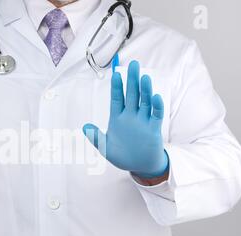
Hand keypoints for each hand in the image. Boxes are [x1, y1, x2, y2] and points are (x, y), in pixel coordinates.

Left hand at [83, 60, 168, 178]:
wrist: (139, 166)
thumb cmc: (122, 156)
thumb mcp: (105, 148)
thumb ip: (96, 137)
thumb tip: (85, 127)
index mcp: (118, 117)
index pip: (117, 97)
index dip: (116, 86)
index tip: (115, 73)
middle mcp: (131, 116)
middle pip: (132, 94)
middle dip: (132, 80)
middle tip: (134, 64)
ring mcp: (143, 120)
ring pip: (144, 101)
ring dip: (145, 90)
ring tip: (144, 77)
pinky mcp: (154, 128)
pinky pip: (156, 115)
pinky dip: (156, 106)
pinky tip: (155, 97)